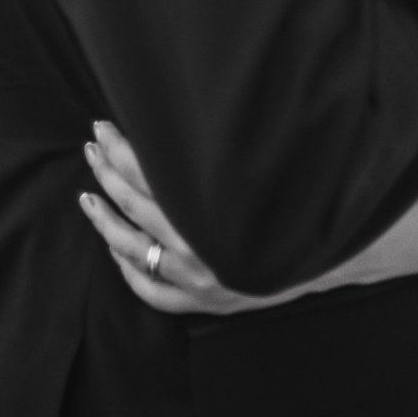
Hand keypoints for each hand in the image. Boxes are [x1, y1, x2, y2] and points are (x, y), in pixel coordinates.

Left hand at [79, 122, 328, 315]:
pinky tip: (115, 250)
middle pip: (134, 202)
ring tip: (87, 195)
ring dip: (104, 218)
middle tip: (91, 144)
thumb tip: (181, 115)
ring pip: (131, 248)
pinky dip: (128, 271)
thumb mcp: (259, 163)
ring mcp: (196, 276)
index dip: (122, 147)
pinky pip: (152, 292)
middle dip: (106, 170)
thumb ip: (217, 150)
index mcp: (208, 203)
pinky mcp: (201, 301)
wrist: (329, 251)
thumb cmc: (295, 196)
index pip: (148, 170)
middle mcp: (197, 242)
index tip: (104, 125)